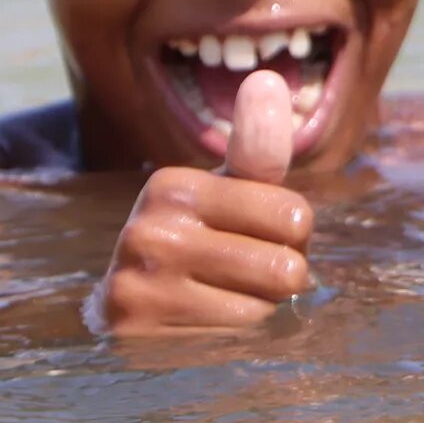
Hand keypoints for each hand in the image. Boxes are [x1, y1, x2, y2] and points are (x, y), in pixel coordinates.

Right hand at [91, 70, 312, 335]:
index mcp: (173, 186)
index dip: (291, 235)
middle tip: (239, 274)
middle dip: (280, 277)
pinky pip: (236, 343)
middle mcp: (149, 231)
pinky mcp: (140, 338)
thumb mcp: (226, 192)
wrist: (127, 307)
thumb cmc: (197, 241)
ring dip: (258, 312)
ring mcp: (140, 286)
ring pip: (263, 311)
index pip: (296, 216)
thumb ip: (256, 147)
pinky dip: (234, 342)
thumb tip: (268, 78)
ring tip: (219, 297)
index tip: (251, 234)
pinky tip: (201, 326)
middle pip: (286, 268)